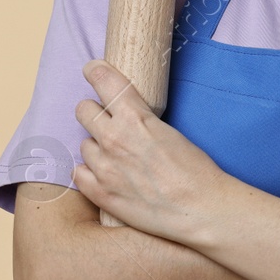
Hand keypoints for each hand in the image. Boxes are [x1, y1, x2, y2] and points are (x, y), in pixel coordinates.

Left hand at [72, 59, 228, 241]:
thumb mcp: (169, 130)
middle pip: (83, 109)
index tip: (93, 71)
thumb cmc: (195, 170)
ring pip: (83, 143)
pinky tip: (104, 174)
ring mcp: (104, 167)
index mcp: (134, 117)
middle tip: (107, 121)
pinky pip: (78, 172)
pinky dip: (88, 171)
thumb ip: (141, 121)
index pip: (102, 80)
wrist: (201, 209)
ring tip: (116, 156)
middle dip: (94, 111)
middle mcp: (113, 138)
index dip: (95, 72)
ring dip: (96, 146)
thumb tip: (126, 117)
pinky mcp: (101, 193)